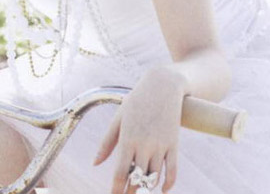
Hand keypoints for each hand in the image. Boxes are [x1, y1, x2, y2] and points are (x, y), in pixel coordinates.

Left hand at [93, 68, 185, 192]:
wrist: (163, 85)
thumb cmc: (136, 100)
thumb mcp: (119, 117)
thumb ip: (107, 142)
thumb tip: (95, 164)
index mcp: (128, 138)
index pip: (120, 172)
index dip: (116, 189)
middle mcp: (144, 144)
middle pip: (137, 179)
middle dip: (131, 193)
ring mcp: (161, 145)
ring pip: (154, 177)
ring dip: (147, 190)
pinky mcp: (174, 144)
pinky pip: (173, 171)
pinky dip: (167, 184)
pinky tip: (161, 190)